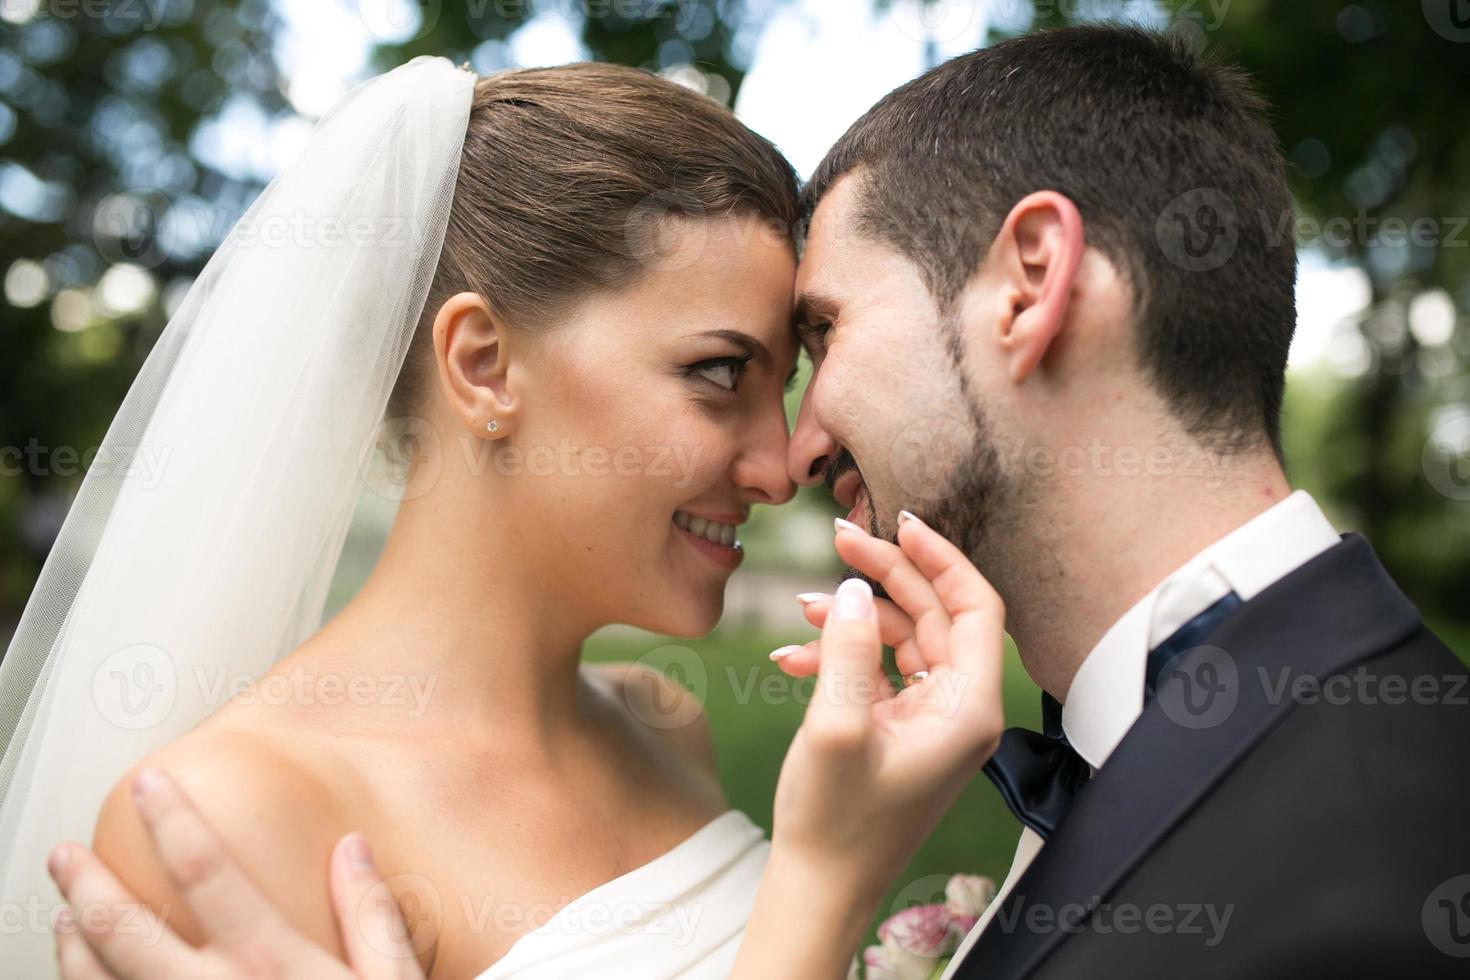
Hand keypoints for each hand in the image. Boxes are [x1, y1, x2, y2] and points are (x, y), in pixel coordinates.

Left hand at [47, 768, 420, 979]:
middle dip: (87, 884)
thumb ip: (373, 915)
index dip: (172, 820)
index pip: (205, 872)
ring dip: (72, 946)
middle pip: (126, 930)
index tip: (150, 784)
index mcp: (273, 963)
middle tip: (64, 854)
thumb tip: (352, 848)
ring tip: (61, 916)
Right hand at [775, 512, 1005, 909]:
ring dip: (854, 615)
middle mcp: (960, 709)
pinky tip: (792, 654)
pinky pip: (879, 669)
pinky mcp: (901, 728)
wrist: (821, 886)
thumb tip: (854, 589)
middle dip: (886, 574)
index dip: (941, 558)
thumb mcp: (836, 727)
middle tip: (839, 537)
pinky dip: (841, 653)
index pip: (976, 607)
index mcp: (969, 709)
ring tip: (800, 605)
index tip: (900, 523)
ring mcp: (931, 719)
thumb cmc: (836, 822)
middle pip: (936, 614)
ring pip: (903, 637)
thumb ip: (849, 650)